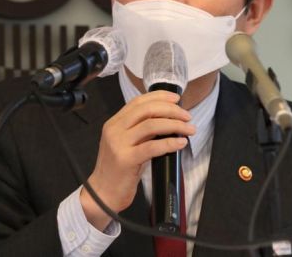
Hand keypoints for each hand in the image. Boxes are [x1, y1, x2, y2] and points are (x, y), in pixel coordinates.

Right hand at [79, 90, 194, 229]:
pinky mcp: (126, 160)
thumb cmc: (118, 171)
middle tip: (187, 116)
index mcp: (114, 123)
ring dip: (174, 125)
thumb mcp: (126, 144)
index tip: (176, 99)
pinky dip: (170, 143)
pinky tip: (180, 143)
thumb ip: (140, 131)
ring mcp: (119, 144)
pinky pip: (152, 147)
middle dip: (171, 110)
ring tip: (189, 129)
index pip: (138, 101)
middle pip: (147, 110)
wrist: (102, 194)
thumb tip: (167, 121)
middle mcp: (115, 129)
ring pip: (151, 125)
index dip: (159, 96)